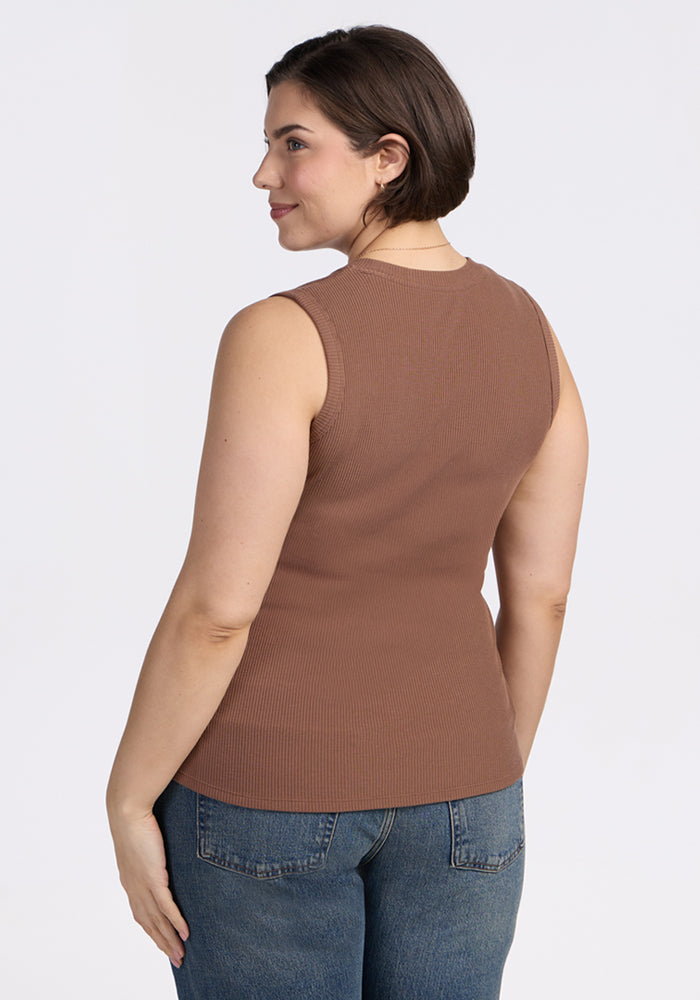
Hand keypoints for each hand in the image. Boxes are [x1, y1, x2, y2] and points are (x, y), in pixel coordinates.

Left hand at [109, 808, 189, 967]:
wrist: (127, 811)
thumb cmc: (133, 820)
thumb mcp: (140, 843)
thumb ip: (148, 854)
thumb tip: (159, 855)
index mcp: (130, 883)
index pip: (142, 915)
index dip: (153, 932)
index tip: (164, 944)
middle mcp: (134, 889)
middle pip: (150, 924)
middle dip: (163, 944)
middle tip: (177, 960)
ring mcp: (143, 886)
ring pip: (158, 921)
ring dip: (170, 939)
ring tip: (182, 953)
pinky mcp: (153, 878)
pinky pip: (166, 906)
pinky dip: (176, 921)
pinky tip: (185, 932)